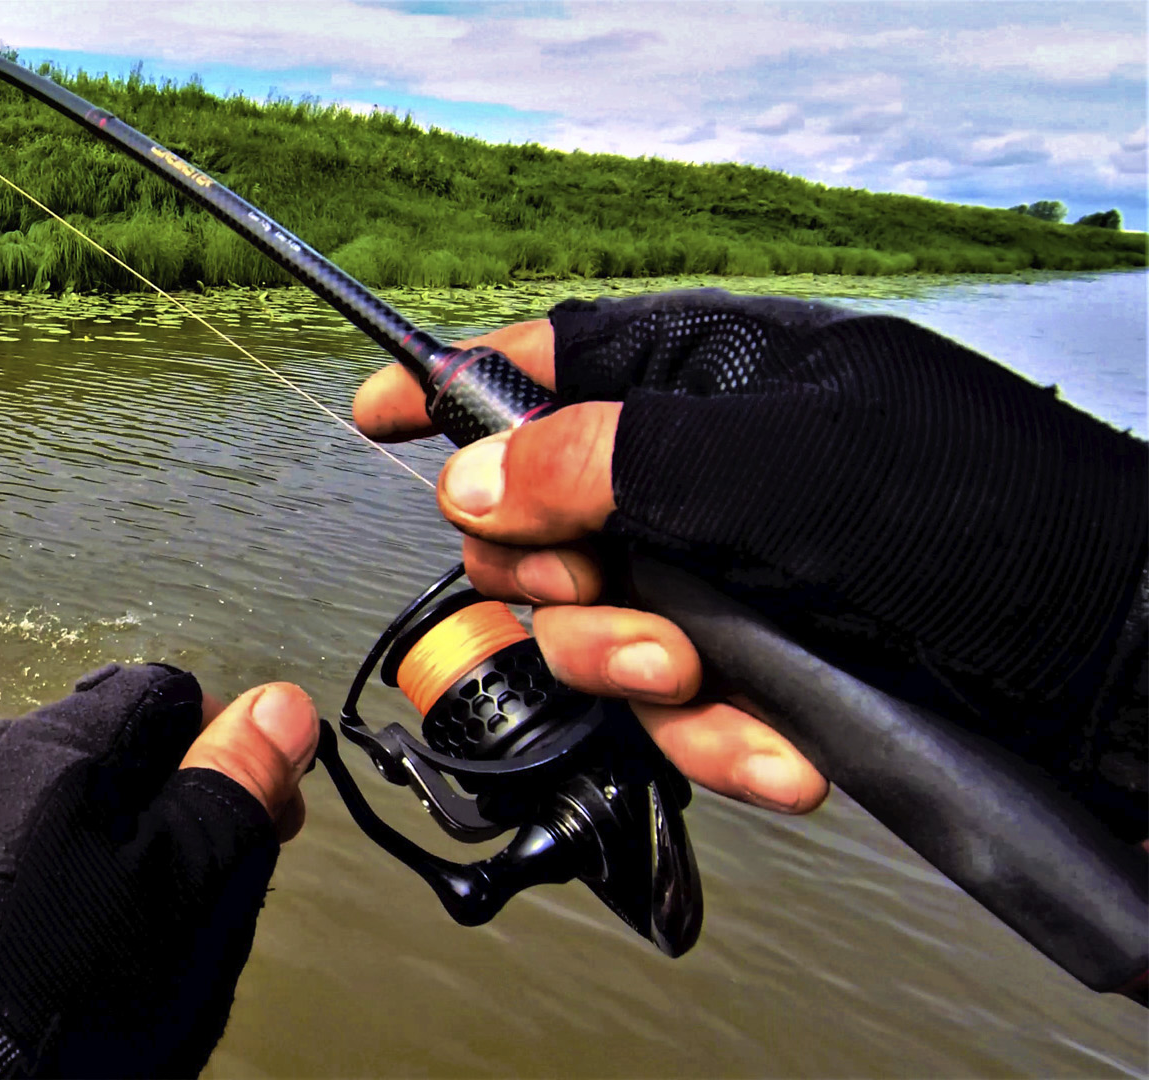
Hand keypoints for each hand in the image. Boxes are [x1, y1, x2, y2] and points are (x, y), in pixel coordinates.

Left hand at [0, 664, 318, 1078]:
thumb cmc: (76, 954)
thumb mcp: (185, 873)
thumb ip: (232, 782)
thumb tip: (281, 698)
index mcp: (68, 734)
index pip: (174, 692)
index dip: (238, 746)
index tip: (270, 821)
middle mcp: (4, 755)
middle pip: (123, 750)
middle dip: (184, 804)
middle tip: (216, 885)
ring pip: (74, 807)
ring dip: (127, 846)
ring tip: (150, 926)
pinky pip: (27, 856)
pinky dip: (70, 882)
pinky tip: (76, 942)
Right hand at [356, 289, 1146, 844]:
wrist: (1110, 673)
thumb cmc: (983, 528)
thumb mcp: (786, 468)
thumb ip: (611, 460)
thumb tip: (470, 478)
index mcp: (710, 383)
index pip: (548, 359)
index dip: (452, 384)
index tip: (373, 413)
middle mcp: (700, 477)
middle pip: (534, 522)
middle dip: (558, 588)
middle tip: (623, 616)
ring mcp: (723, 577)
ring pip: (588, 632)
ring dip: (630, 677)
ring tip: (709, 689)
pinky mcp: (754, 668)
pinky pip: (668, 711)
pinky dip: (711, 743)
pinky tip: (781, 757)